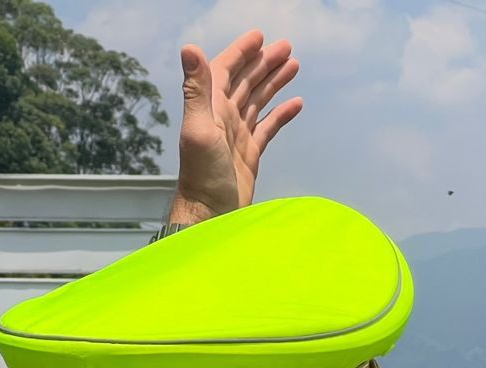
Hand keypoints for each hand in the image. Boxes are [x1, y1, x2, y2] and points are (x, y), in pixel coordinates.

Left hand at [168, 30, 303, 224]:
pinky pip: (268, 127)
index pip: (225, 69)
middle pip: (246, 81)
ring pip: (258, 100)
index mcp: (210, 106)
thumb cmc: (202, 173)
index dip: (241, 51)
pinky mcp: (250, 152)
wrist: (211, 212)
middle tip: (287, 47)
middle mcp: (223, 116)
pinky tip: (296, 103)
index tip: (260, 37)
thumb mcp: (199, 127)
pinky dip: (281, 114)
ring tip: (294, 66)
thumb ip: (196, 88)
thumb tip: (189, 47)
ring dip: (274, 82)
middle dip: (264, 62)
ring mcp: (237, 134)